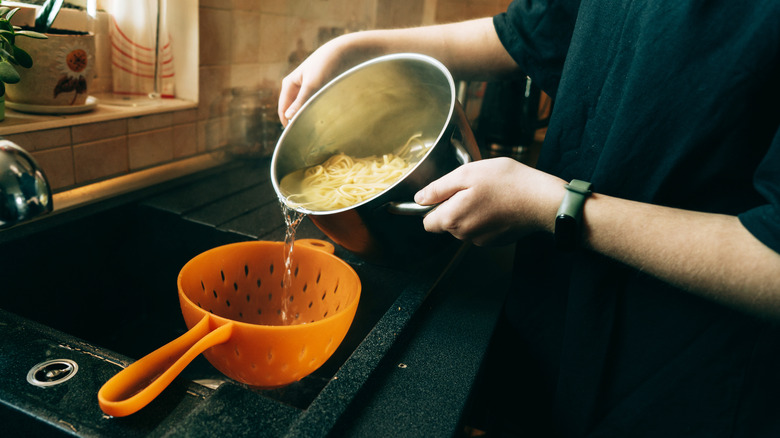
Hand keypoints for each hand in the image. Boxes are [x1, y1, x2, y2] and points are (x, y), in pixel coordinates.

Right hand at [278, 35, 370, 126]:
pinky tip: (327, 116)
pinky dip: (318, 111)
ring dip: (310, 116)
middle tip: (311, 134)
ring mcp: (307, 88)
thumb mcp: (313, 84)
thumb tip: (288, 117)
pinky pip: (314, 105)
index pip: (283, 109)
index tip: (297, 136)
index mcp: (289, 84)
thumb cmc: (327, 64)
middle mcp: (296, 86)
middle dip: (299, 120)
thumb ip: (301, 101)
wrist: (345, 51)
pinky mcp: (319, 89)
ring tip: (320, 125)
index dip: (288, 123)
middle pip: (293, 110)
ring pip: (305, 108)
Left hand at [414, 157, 565, 245]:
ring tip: (489, 194)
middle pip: (447, 223)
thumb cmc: (506, 183)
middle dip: (454, 206)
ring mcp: (481, 241)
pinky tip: (499, 204)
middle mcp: (463, 235)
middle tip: (474, 187)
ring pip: (464, 226)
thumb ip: (438, 188)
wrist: (541, 200)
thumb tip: (419, 199)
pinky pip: (481, 229)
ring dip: (471, 211)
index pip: (427, 222)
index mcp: (452, 219)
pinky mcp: (496, 241)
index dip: (433, 206)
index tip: (446, 193)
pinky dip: (486, 218)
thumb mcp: (467, 174)